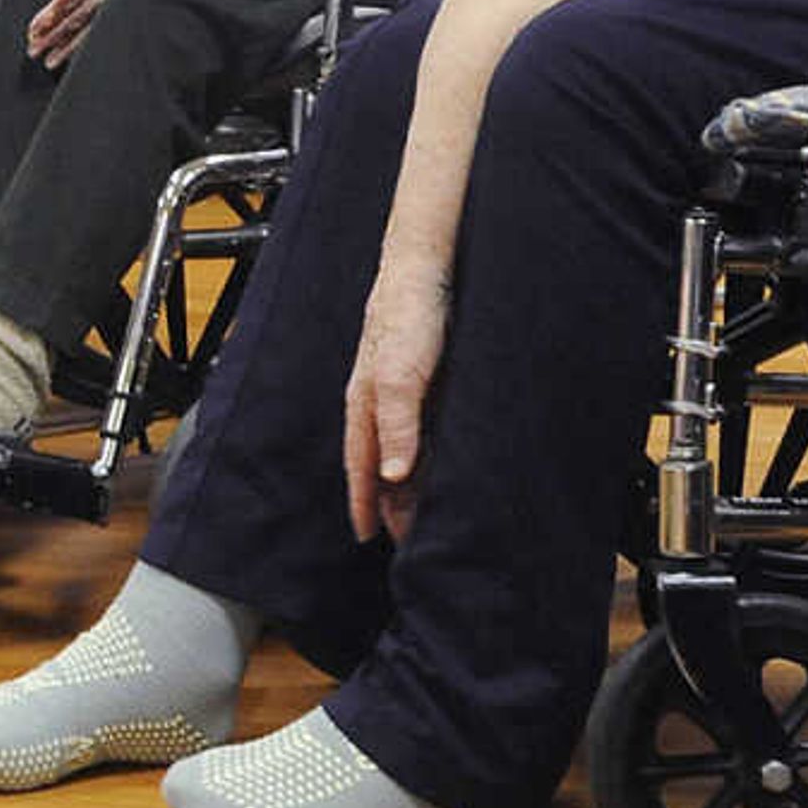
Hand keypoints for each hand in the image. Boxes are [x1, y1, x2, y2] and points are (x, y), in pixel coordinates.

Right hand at [341, 264, 450, 543]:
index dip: (364, 502)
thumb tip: (391, 477)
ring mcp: (406, 393)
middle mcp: (382, 404)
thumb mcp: (399, 377)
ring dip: (414, 482)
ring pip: (406, 449)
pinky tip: (446, 465)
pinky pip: (428, 430)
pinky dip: (433, 454)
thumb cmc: (406, 317)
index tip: (368, 537)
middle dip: (391, 500)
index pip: (361, 467)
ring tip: (428, 514)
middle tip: (408, 539)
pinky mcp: (429, 381)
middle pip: (383, 464)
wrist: (425, 269)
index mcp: (365, 406)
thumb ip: (396, 426)